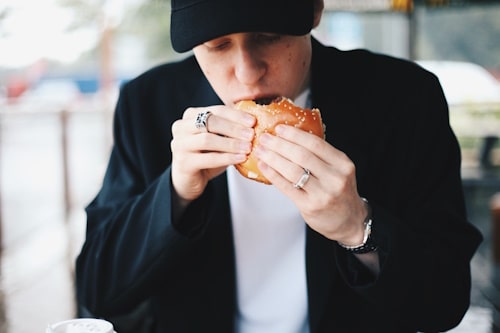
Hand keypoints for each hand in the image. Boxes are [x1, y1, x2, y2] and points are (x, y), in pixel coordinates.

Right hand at [170, 105, 255, 202]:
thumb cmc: (208, 155)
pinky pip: (207, 158)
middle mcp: (181, 127)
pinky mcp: (182, 162)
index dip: (235, 115)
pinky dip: (226, 158)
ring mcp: (179, 144)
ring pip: (207, 140)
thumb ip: (231, 129)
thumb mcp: (219, 139)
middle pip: (210, 122)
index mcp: (191, 116)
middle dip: (233, 128)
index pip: (216, 110)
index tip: (253, 121)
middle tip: (251, 134)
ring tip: (248, 148)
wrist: (190, 179)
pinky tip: (240, 158)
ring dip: (231, 143)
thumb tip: (255, 123)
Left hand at [254, 124, 367, 243]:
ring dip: (273, 158)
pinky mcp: (310, 206)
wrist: (349, 221)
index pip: (316, 144)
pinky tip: (264, 166)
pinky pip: (287, 186)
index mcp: (342, 164)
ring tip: (261, 151)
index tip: (279, 129)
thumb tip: (289, 138)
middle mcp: (335, 178)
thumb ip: (320, 156)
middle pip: (302, 155)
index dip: (295, 134)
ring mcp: (323, 193)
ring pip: (293, 170)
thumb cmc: (339, 191)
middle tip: (265, 138)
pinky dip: (273, 174)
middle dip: (280, 144)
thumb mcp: (338, 170)